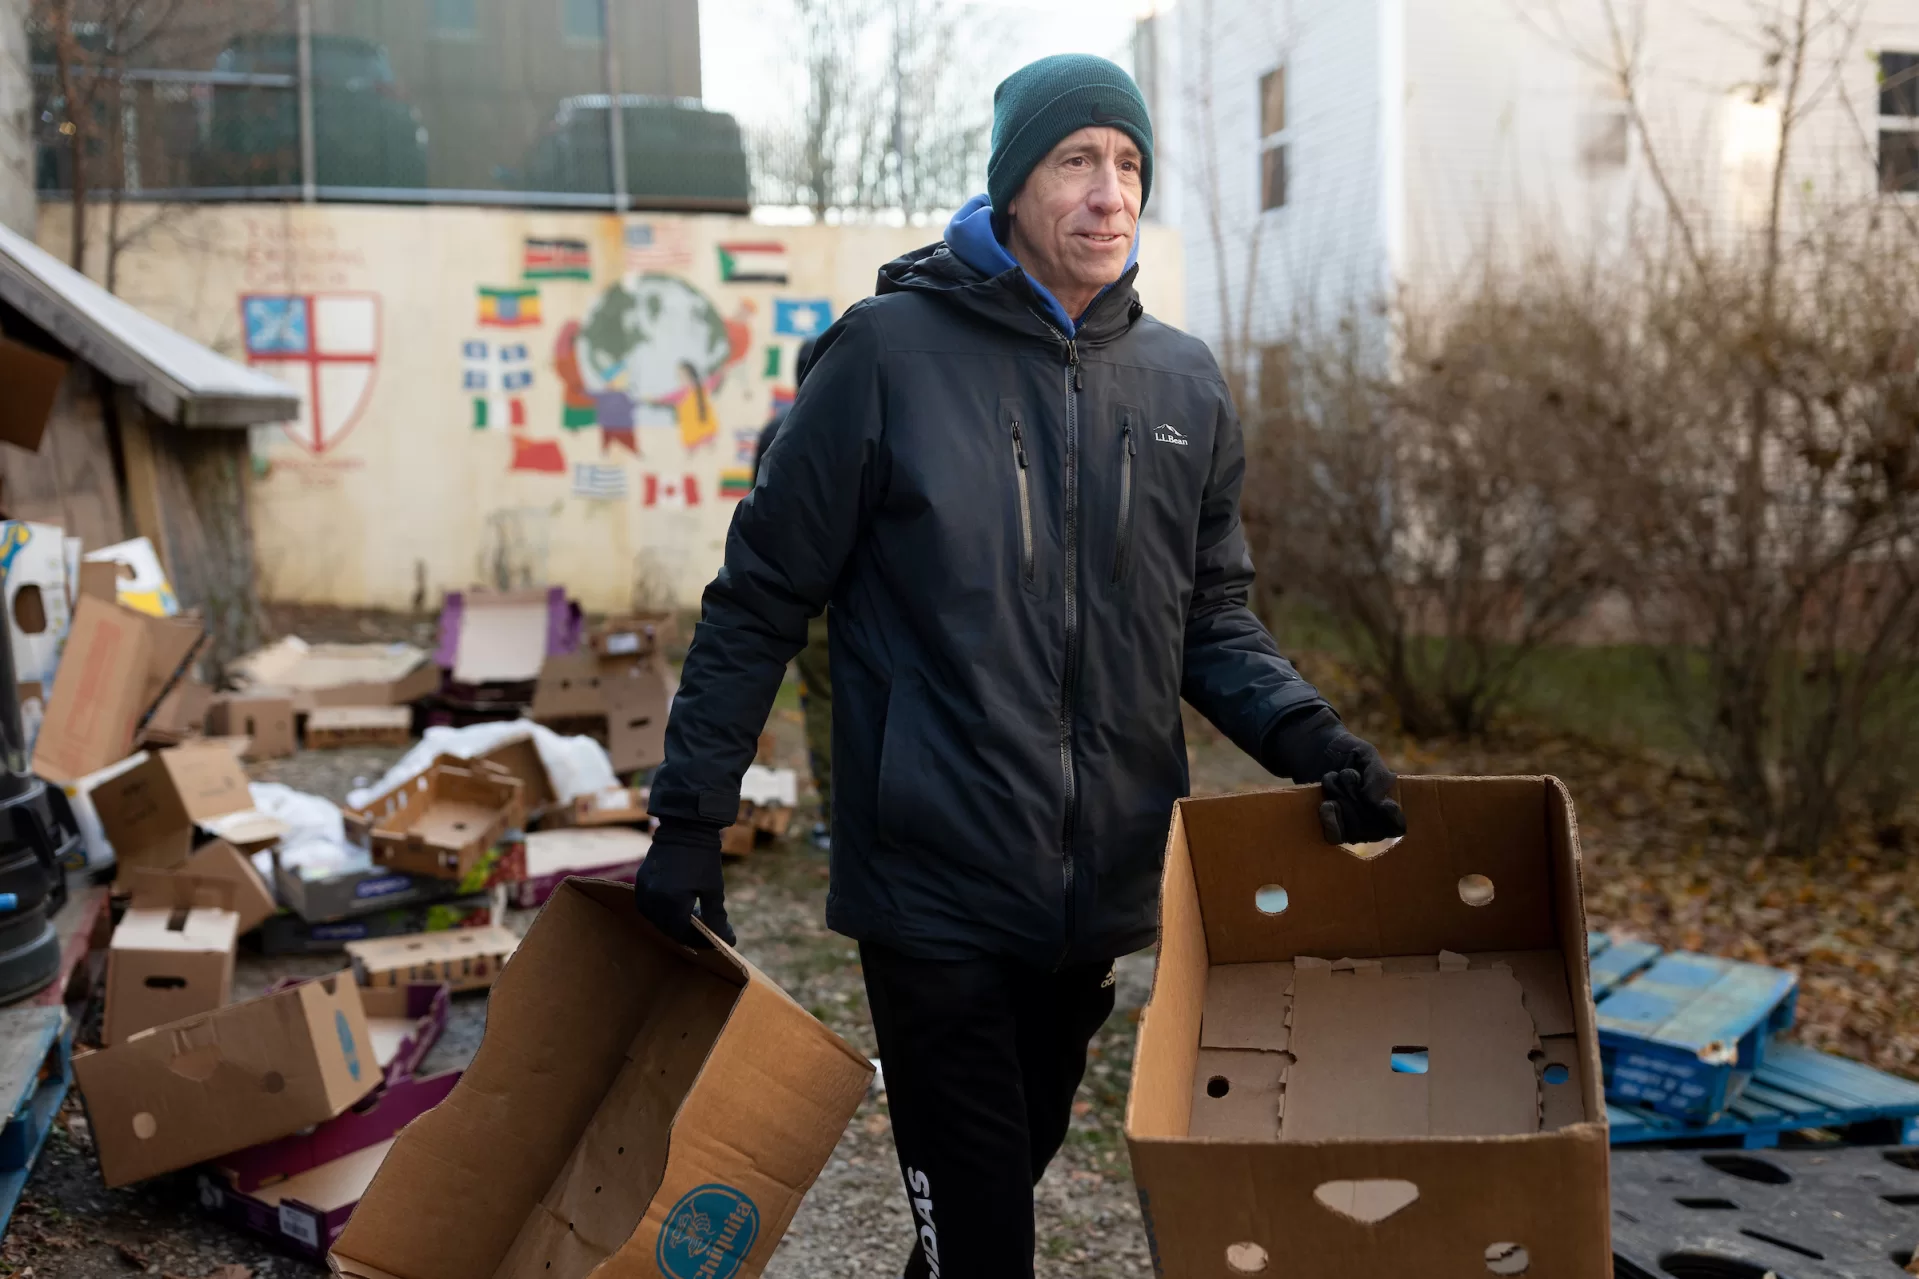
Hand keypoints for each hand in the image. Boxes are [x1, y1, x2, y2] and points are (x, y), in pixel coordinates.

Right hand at [633, 818, 734, 947]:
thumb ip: (717, 917)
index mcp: (671, 901)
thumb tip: (729, 941)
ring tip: (691, 920)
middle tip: (703, 932)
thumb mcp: (713, 888)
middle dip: (686, 933)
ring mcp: (643, 890)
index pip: (682, 933)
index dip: (698, 940)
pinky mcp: (640, 882)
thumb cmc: (704, 857)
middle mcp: (652, 899)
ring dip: (672, 923)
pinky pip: (648, 906)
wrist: (685, 826)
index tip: (712, 941)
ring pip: (656, 919)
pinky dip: (662, 912)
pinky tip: (676, 908)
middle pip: (667, 929)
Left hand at [1314, 729, 1405, 845]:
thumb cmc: (1346, 752)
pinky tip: (1327, 804)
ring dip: (1341, 797)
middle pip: (1371, 823)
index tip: (1386, 803)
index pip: (1398, 825)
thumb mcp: (1367, 755)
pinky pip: (1335, 837)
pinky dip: (1331, 820)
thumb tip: (1375, 803)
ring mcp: (1352, 828)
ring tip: (1334, 777)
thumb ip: (1378, 776)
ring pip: (1353, 829)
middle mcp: (1373, 821)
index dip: (1393, 816)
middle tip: (1347, 772)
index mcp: (1389, 803)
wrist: (1316, 749)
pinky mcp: (1332, 828)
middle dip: (1356, 793)